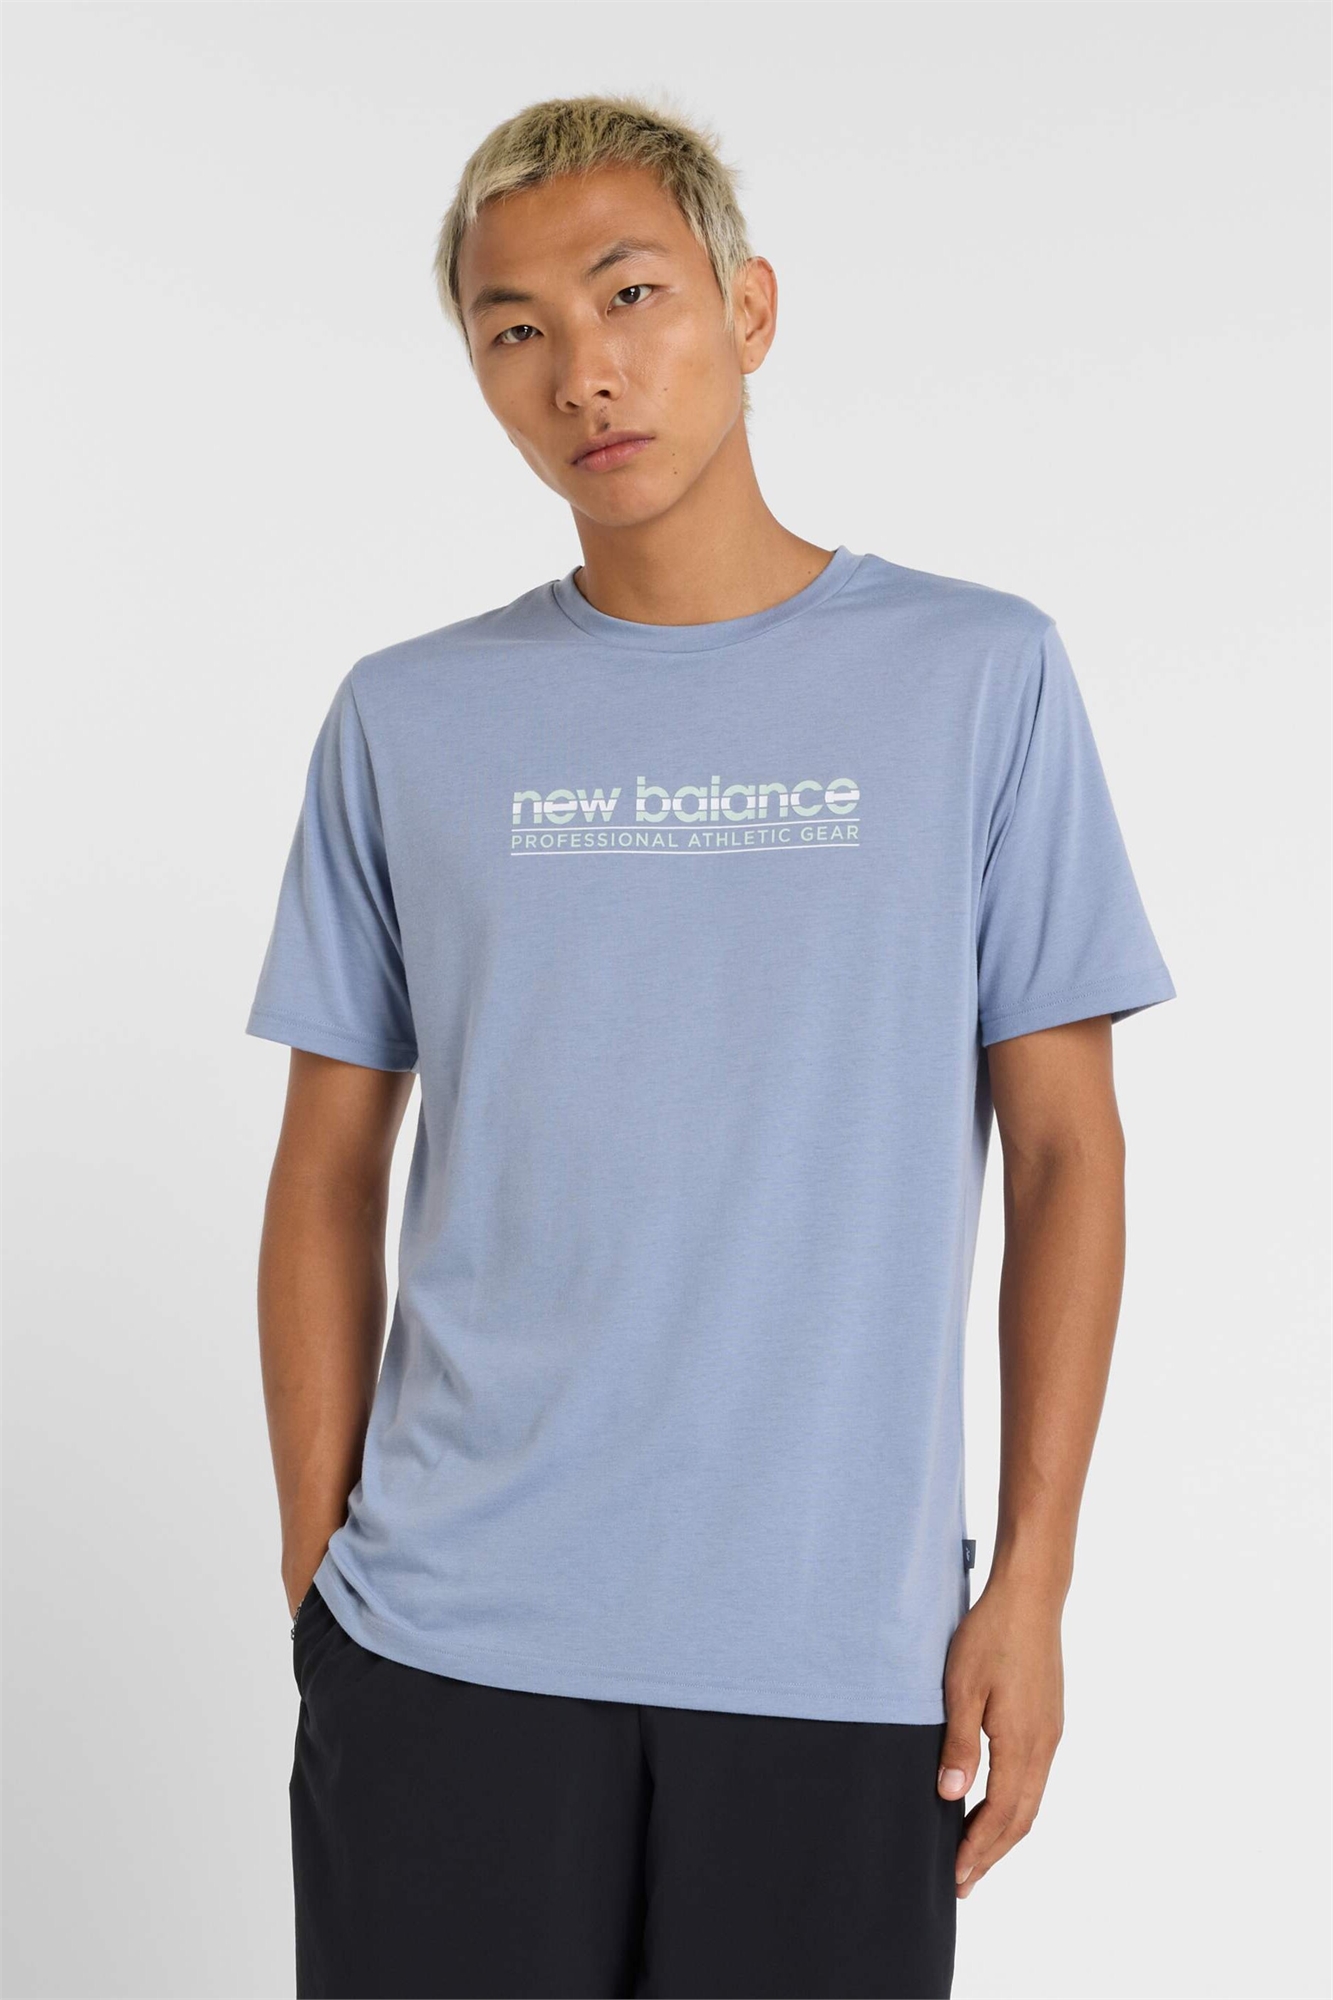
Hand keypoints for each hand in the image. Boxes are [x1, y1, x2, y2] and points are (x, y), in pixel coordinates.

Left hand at [937, 1579, 1064, 1897]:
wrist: (1030, 1596)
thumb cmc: (991, 1634)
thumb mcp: (962, 1687)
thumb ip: (959, 1744)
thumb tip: (951, 1796)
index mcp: (1023, 1742)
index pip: (1002, 1813)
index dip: (979, 1848)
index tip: (957, 1875)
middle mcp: (1044, 1745)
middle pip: (1022, 1817)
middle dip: (992, 1852)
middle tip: (964, 1882)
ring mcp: (1050, 1732)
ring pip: (1031, 1800)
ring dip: (1004, 1831)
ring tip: (977, 1854)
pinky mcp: (1049, 1720)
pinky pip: (1035, 1778)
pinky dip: (1015, 1804)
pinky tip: (995, 1804)